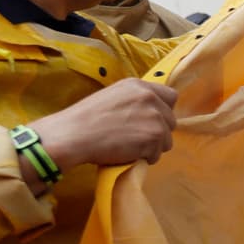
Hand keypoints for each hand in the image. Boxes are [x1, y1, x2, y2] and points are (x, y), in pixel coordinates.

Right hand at [30, 79, 177, 171]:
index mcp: (139, 85)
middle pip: (171, 121)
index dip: (163, 111)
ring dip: (152, 147)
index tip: (151, 121)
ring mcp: (154, 116)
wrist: (73, 135)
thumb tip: (151, 113)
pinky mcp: (154, 136)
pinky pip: (158, 154)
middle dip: (157, 132)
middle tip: (135, 138)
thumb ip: (135, 101)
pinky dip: (146, 158)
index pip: (171, 96)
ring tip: (129, 147)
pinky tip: (127, 154)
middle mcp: (150, 97)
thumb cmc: (86, 119)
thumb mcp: (113, 97)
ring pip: (167, 139)